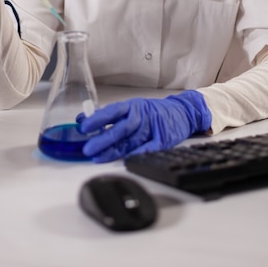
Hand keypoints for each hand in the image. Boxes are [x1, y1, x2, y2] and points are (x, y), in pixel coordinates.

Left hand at [79, 90, 211, 162]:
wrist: (183, 112)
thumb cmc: (153, 111)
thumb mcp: (132, 108)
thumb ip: (109, 115)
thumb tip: (83, 120)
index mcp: (133, 106)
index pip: (113, 111)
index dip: (98, 118)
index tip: (84, 127)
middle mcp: (142, 116)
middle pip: (122, 128)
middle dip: (104, 139)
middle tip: (88, 148)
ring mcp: (153, 128)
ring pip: (132, 141)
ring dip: (114, 150)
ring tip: (99, 157)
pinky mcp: (163, 140)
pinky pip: (148, 148)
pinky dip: (137, 154)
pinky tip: (125, 160)